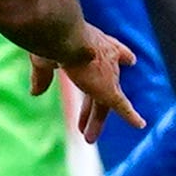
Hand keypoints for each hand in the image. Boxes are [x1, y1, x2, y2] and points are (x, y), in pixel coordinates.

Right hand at [26, 23, 143, 141]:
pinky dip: (131, 116)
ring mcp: (108, 73)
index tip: (130, 60)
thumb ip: (42, 75)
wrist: (62, 36)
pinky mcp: (109, 89)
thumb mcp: (44, 59)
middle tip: (85, 124)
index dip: (120, 56)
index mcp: (92, 43)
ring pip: (107, 100)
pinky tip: (140, 124)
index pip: (113, 49)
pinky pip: (122, 106)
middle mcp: (105, 56)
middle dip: (94, 105)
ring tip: (88, 138)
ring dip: (97, 119)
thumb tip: (36, 92)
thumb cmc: (50, 40)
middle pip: (104, 84)